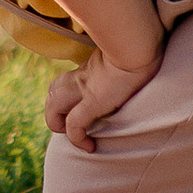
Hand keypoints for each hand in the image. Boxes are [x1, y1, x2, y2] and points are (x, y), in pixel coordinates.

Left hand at [46, 44, 163, 152]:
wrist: (140, 45)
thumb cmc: (139, 46)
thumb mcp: (126, 54)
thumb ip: (119, 61)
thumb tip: (133, 59)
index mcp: (89, 68)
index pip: (65, 82)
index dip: (67, 98)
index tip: (83, 112)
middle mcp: (82, 77)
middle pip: (53, 91)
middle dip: (56, 111)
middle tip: (76, 126)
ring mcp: (85, 88)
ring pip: (52, 105)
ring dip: (58, 124)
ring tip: (78, 137)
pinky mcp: (94, 101)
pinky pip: (74, 124)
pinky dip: (76, 138)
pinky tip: (90, 147)